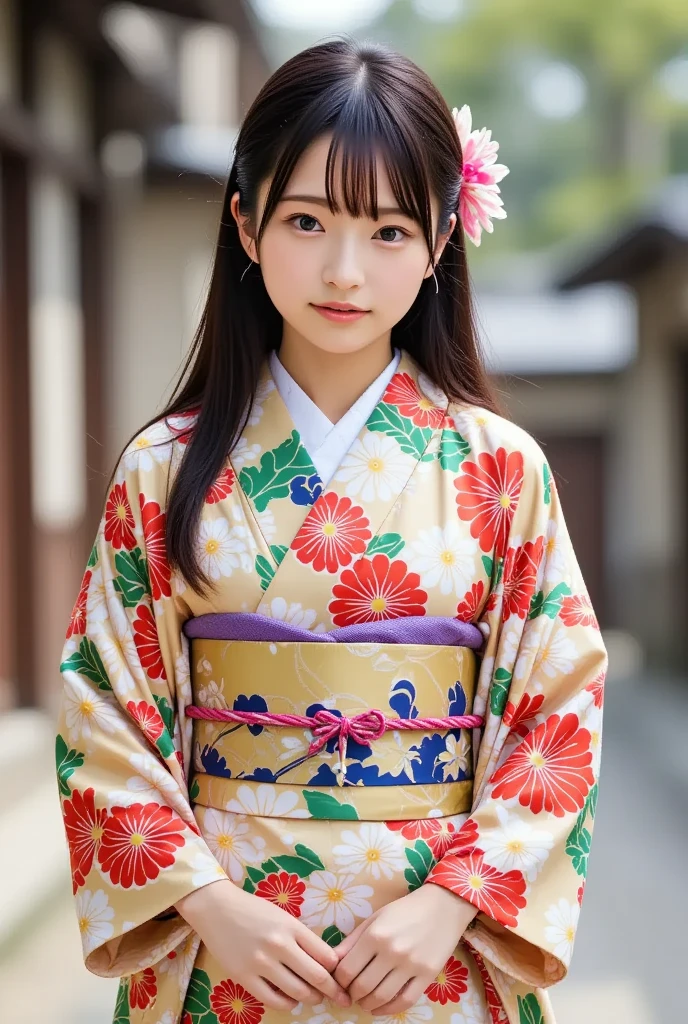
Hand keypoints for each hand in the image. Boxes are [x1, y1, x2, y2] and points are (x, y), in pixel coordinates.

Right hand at [175, 880, 351, 1011]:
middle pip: (317, 976)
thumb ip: (301, 937)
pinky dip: (288, 1004)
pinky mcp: (244, 977)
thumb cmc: (253, 910)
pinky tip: (291, 1000)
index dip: (338, 971)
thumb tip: (324, 962)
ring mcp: (261, 962)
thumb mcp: (283, 916)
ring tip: (315, 998)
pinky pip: (273, 1000)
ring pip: (298, 991)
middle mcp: (279, 945)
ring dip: (312, 998)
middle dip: (333, 991)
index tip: (344, 978)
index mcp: (292, 927)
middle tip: (341, 998)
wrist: (217, 908)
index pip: (326, 956)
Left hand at [333, 883, 477, 1014]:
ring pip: (381, 997)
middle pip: (362, 986)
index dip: (338, 981)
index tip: (340, 981)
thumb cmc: (404, 910)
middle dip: (351, 994)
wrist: (442, 906)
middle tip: (351, 993)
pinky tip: (380, 1008)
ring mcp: (411, 965)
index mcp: (375, 935)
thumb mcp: (374, 919)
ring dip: (367, 1004)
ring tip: (364, 1000)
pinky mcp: (427, 976)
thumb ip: (351, 941)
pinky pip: (405, 1001)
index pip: (347, 970)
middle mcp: (392, 951)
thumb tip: (331, 962)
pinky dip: (388, 1010)